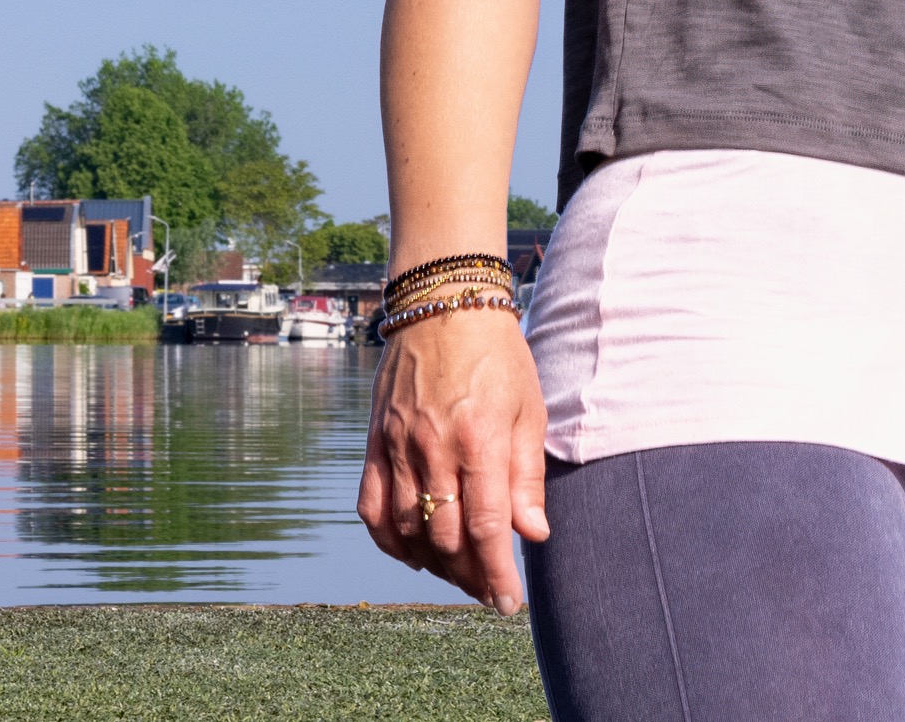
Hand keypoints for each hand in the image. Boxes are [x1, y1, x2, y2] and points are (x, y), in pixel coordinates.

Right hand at [356, 306, 549, 609]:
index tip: (508, 603)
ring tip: (458, 572)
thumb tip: (533, 535)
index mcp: (480, 439)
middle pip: (445, 538)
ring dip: (433, 564)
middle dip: (470, 576)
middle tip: (488, 588)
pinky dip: (389, 539)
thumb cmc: (496, 354)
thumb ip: (528, 477)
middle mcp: (433, 447)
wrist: (441, 302)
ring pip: (407, 529)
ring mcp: (397, 444)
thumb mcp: (530, 410)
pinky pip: (371, 506)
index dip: (497, 574)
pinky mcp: (374, 440)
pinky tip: (412, 551)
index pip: (486, 528)